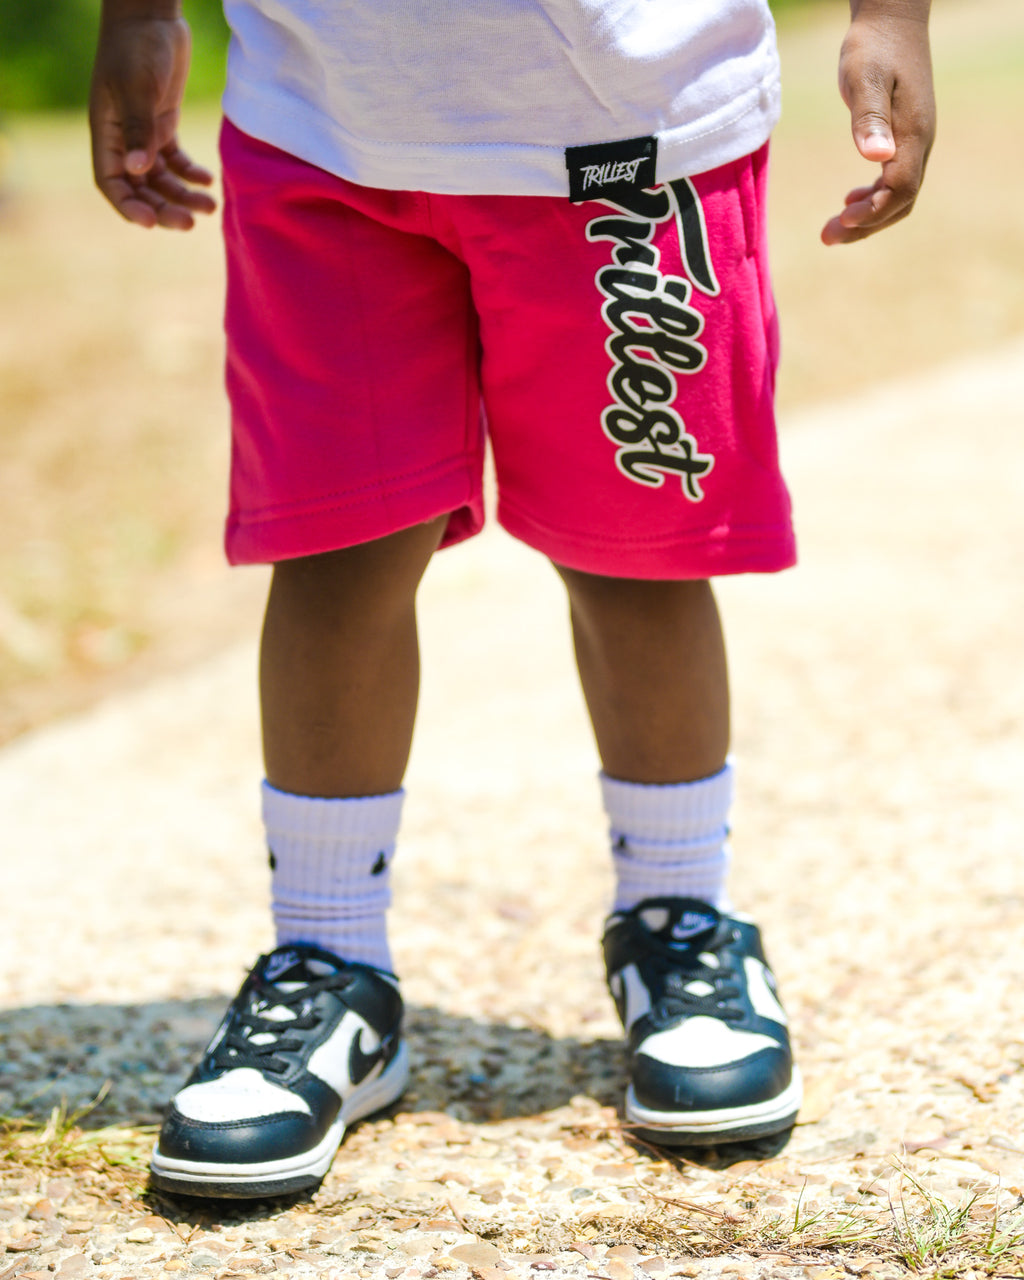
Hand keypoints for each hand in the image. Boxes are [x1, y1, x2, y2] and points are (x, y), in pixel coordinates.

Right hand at [90, 14, 215, 229]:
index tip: (151, 223)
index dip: (129, 206)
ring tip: (210, 206)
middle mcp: (123, 139)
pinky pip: (176, 161)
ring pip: (162, 179)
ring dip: (183, 196)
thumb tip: (136, 170)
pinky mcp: (163, 124)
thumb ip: (138, 130)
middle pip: (140, 188)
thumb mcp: (138, 89)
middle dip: (164, 208)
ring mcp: (144, 133)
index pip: (111, 183)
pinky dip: (191, 174)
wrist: (151, 15)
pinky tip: (208, 181)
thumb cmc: (137, 47)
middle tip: (191, 223)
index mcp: (106, 133)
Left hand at [821, 5, 934, 245]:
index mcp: (913, 133)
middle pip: (900, 201)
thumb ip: (869, 117)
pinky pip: (895, 180)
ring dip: (867, 217)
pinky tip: (848, 203)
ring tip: (832, 228)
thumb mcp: (865, 77)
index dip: (873, 211)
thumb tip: (876, 157)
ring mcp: (915, 141)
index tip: (842, 219)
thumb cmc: (874, 45)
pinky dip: (873, 199)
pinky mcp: (905, 137)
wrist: (892, 18)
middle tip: (827, 237)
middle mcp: (920, 142)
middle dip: (865, 226)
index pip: (900, 188)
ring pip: (898, 195)